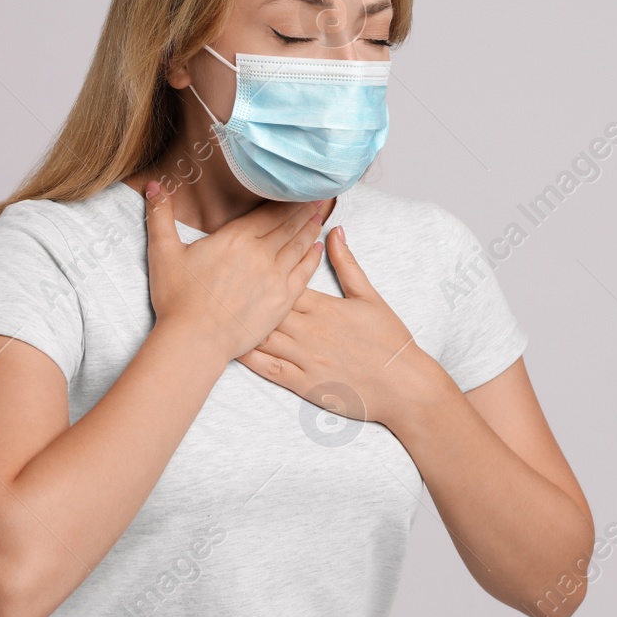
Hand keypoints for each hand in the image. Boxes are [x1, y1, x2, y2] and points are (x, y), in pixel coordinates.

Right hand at [143, 180, 327, 365]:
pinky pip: (304, 272)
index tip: (298, 188)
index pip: (269, 212)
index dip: (287, 199)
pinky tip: (317, 248)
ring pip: (300, 245)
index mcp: (236, 238)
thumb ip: (159, 216)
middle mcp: (261, 253)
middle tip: (319, 195)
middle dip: (304, 208)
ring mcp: (275, 277)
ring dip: (311, 227)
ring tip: (320, 214)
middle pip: (288, 224)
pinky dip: (312, 257)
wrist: (195, 340)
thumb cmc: (177, 299)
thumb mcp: (163, 252)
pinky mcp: (283, 300)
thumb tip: (152, 184)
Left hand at [237, 224, 452, 425]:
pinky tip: (229, 348)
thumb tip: (333, 231)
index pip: (282, 281)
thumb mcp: (370, 296)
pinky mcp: (303, 382)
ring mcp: (304, 357)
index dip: (259, 270)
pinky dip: (247, 357)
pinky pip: (268, 368)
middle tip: (216, 283)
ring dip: (238, 324)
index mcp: (323, 305)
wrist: (403, 385)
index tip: (239, 259)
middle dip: (241, 294)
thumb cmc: (389, 340)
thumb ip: (347, 263)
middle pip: (264, 306)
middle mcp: (309, 329)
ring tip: (213, 313)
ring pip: (262, 335)